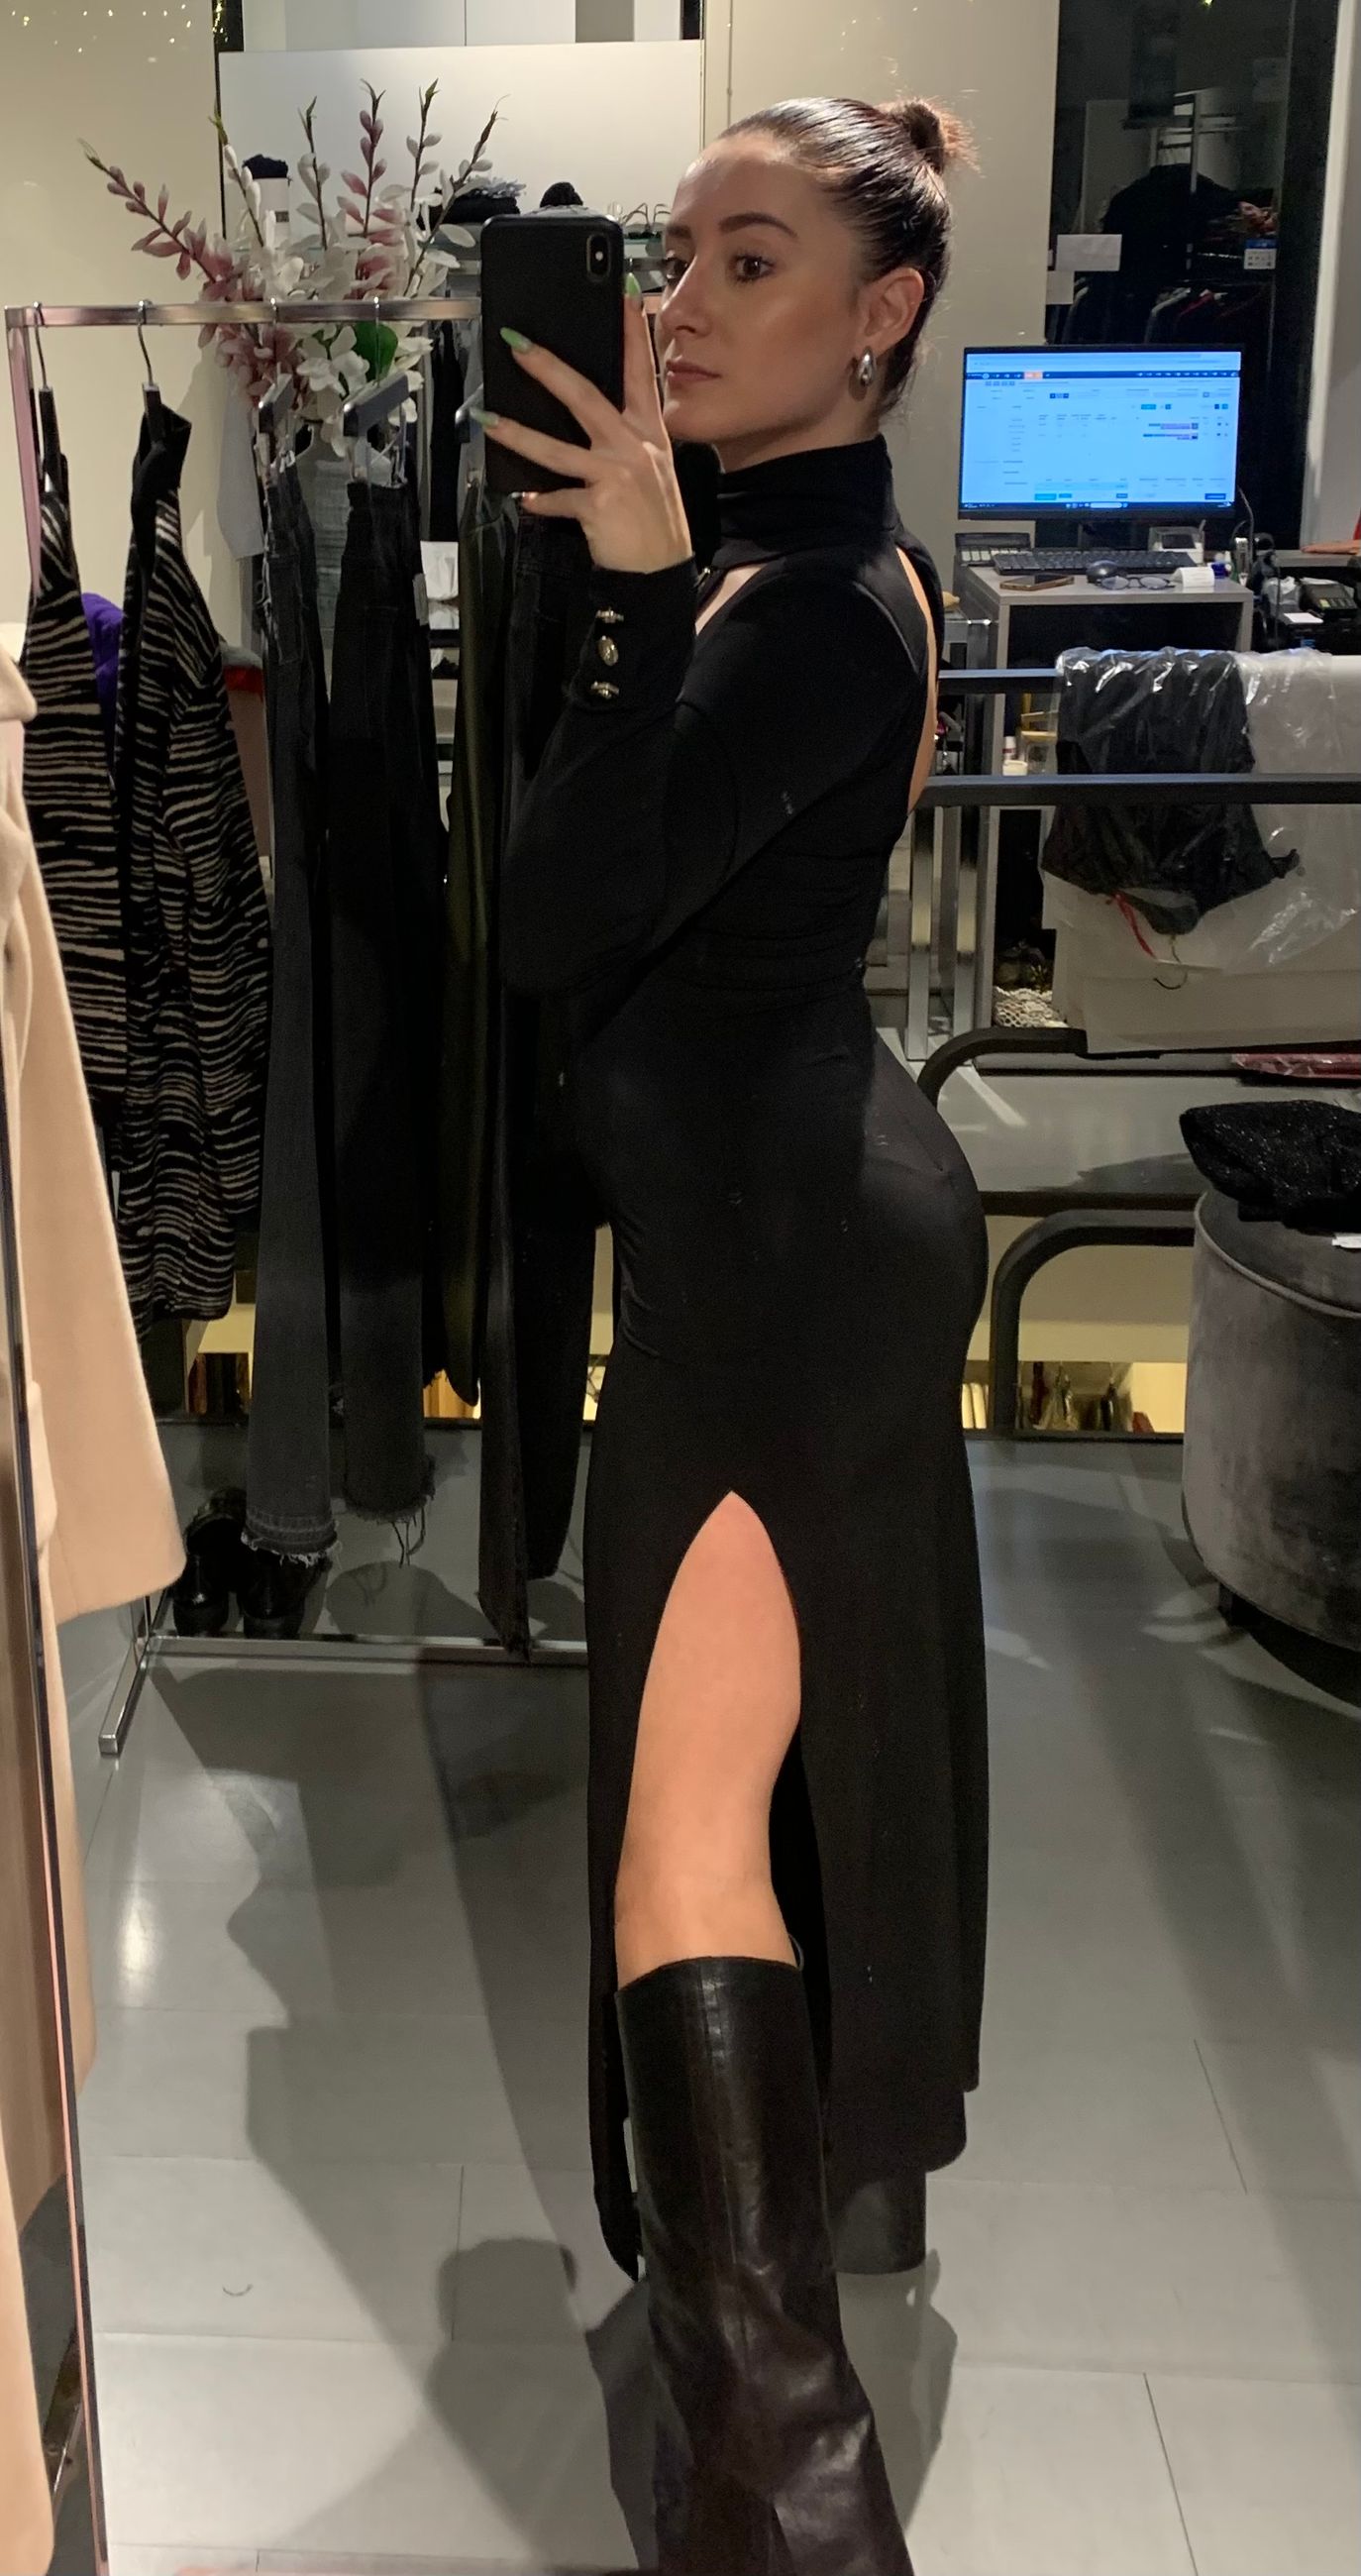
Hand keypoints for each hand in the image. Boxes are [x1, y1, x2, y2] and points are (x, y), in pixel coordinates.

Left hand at [475, 292, 692, 573]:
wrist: (660, 569)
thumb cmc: (653, 518)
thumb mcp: (651, 469)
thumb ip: (624, 438)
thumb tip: (590, 416)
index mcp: (648, 432)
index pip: (640, 371)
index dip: (632, 332)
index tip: (624, 295)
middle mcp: (633, 446)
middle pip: (585, 396)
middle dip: (548, 367)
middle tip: (517, 344)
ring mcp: (615, 474)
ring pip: (557, 448)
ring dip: (517, 433)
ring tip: (487, 420)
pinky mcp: (598, 505)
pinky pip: (558, 498)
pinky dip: (541, 501)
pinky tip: (527, 500)